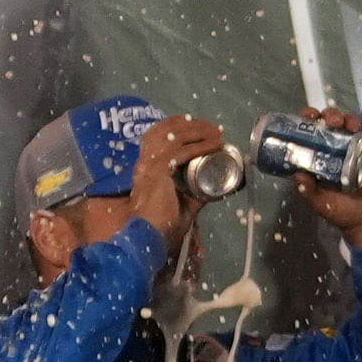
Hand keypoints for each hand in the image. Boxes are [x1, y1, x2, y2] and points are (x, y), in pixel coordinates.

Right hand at [127, 112, 234, 240]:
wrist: (148, 236)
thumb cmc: (161, 224)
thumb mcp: (181, 202)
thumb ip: (194, 193)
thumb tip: (214, 187)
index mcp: (146, 166)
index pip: (156, 135)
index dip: (176, 126)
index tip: (197, 125)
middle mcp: (145, 162)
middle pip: (164, 130)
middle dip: (190, 124)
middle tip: (211, 127)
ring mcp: (150, 166)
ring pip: (174, 137)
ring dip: (198, 132)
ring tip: (216, 133)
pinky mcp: (158, 172)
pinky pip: (181, 153)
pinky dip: (201, 147)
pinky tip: (215, 146)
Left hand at [282, 106, 361, 249]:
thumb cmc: (341, 211)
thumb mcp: (321, 203)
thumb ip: (309, 191)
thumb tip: (298, 175)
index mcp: (319, 155)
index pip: (312, 131)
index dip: (309, 119)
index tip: (309, 116)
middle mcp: (337, 147)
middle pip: (333, 122)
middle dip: (331, 116)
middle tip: (332, 122)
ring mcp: (357, 148)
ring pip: (353, 125)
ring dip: (351, 120)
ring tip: (351, 126)